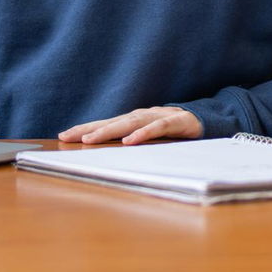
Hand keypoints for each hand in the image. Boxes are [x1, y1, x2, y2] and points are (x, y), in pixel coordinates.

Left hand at [58, 106, 201, 144]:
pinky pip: (157, 128)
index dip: (85, 128)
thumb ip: (132, 142)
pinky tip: (129, 141)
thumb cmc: (174, 132)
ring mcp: (159, 117)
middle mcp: (143, 115)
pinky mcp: (177, 122)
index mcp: (135, 120)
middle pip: (112, 121)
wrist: (207, 121)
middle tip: (68, 137)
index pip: (105, 123)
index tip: (63, 135)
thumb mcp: (150, 138)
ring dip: (109, 131)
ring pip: (130, 122)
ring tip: (90, 140)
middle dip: (88, 129)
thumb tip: (108, 155)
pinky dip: (143, 134)